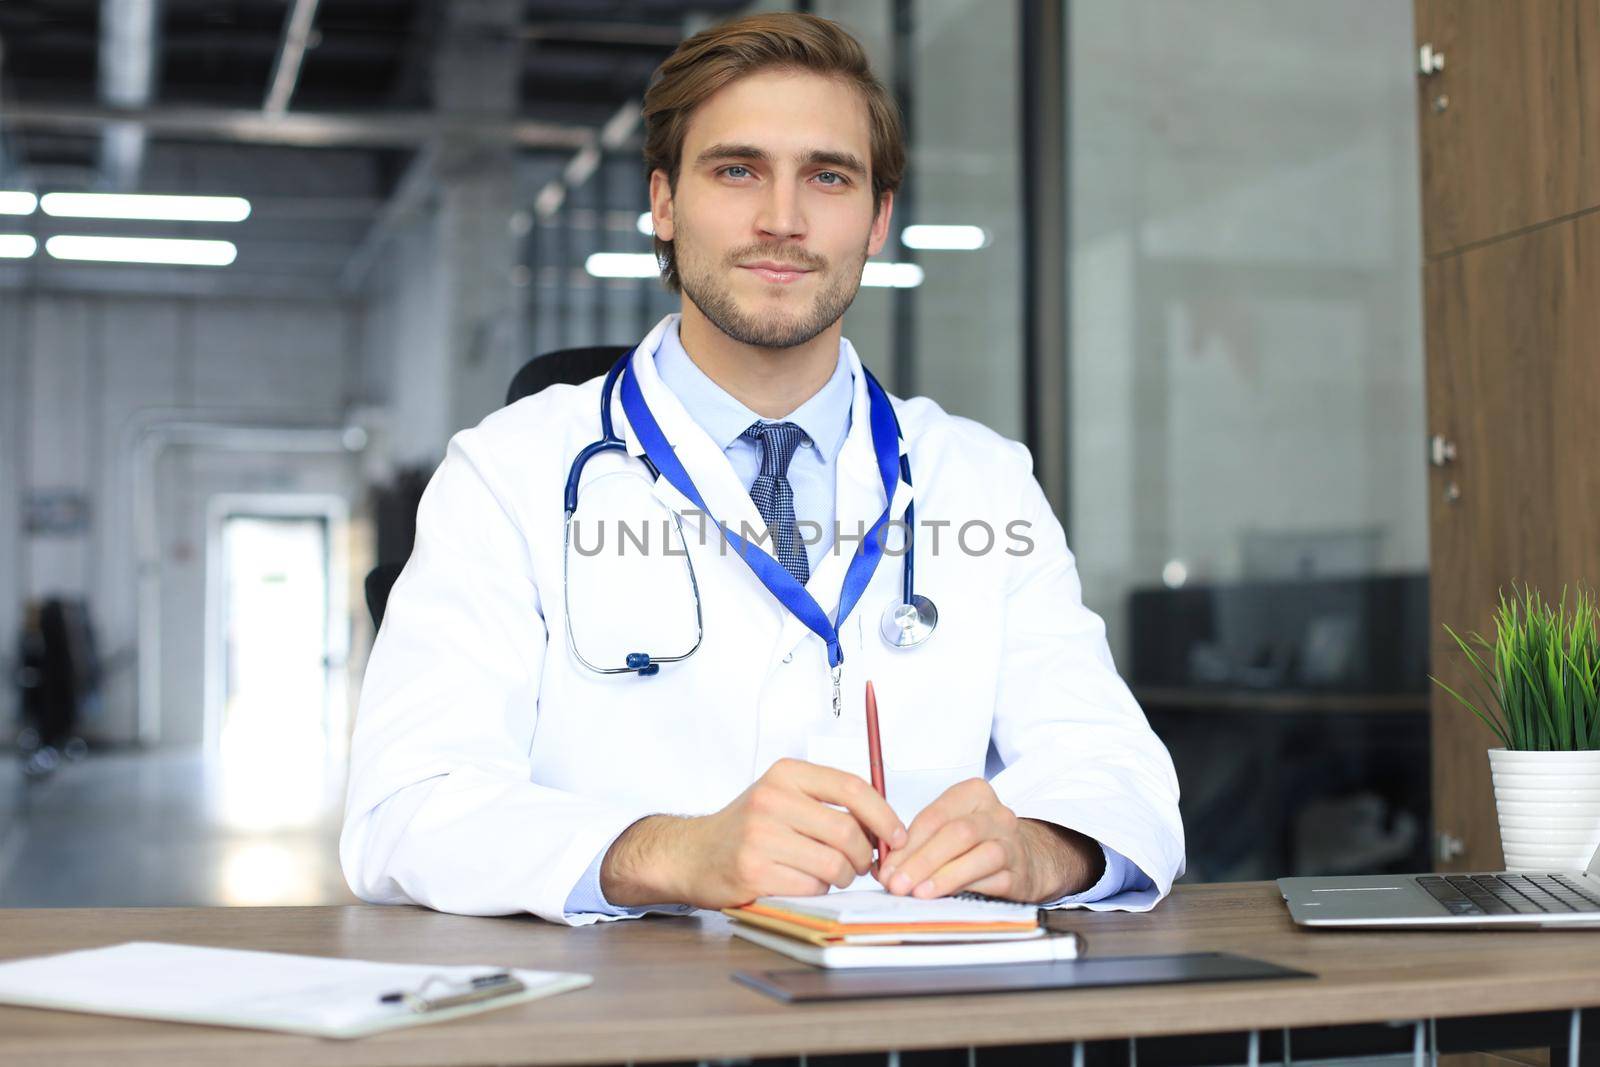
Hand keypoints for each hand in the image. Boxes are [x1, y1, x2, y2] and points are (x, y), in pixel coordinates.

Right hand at [600, 758, 908, 910]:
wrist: (692, 853)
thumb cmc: (748, 827)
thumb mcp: (784, 796)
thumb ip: (829, 802)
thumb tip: (885, 827)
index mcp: (786, 774)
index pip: (852, 787)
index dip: (884, 815)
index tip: (898, 837)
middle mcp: (772, 799)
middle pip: (848, 831)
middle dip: (865, 856)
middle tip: (861, 864)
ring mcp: (760, 836)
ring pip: (834, 864)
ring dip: (842, 876)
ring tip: (830, 874)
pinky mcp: (754, 871)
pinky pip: (811, 887)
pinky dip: (817, 890)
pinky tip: (802, 883)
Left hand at [875, 778, 1103, 902]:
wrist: (1029, 858)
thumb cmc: (977, 841)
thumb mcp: (949, 828)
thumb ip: (918, 842)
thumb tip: (884, 869)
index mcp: (973, 794)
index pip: (935, 816)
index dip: (907, 844)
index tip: (886, 868)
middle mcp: (996, 814)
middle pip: (956, 834)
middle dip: (922, 861)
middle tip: (897, 884)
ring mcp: (1012, 843)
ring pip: (978, 855)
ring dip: (944, 876)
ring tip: (918, 893)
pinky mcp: (1020, 873)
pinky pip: (993, 881)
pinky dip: (966, 890)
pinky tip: (946, 899)